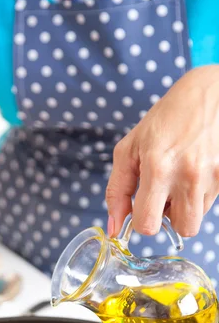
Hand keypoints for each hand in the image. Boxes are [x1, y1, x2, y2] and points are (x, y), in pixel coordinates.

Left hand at [106, 65, 218, 238]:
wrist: (211, 92)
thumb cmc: (165, 119)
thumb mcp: (129, 149)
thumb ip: (117, 191)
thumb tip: (114, 228)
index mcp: (158, 168)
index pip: (147, 225)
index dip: (142, 221)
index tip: (143, 207)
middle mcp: (189, 175)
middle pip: (183, 230)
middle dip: (170, 218)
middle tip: (164, 195)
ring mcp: (213, 176)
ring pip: (198, 218)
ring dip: (186, 206)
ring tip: (180, 178)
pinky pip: (211, 202)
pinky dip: (200, 194)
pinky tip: (195, 170)